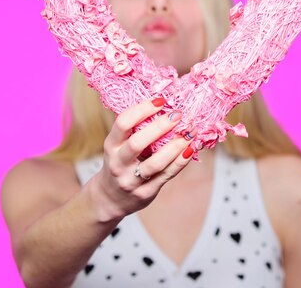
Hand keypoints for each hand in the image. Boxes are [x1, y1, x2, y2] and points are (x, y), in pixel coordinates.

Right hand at [88, 97, 194, 221]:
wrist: (110, 198)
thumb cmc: (120, 163)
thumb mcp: (119, 145)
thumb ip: (135, 129)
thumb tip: (163, 104)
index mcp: (111, 145)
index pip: (123, 123)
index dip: (142, 109)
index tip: (160, 101)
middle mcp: (118, 163)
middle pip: (138, 143)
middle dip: (160, 127)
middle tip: (178, 115)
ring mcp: (131, 180)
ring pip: (155, 163)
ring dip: (175, 146)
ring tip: (190, 132)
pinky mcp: (145, 192)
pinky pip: (166, 175)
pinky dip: (180, 161)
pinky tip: (190, 149)